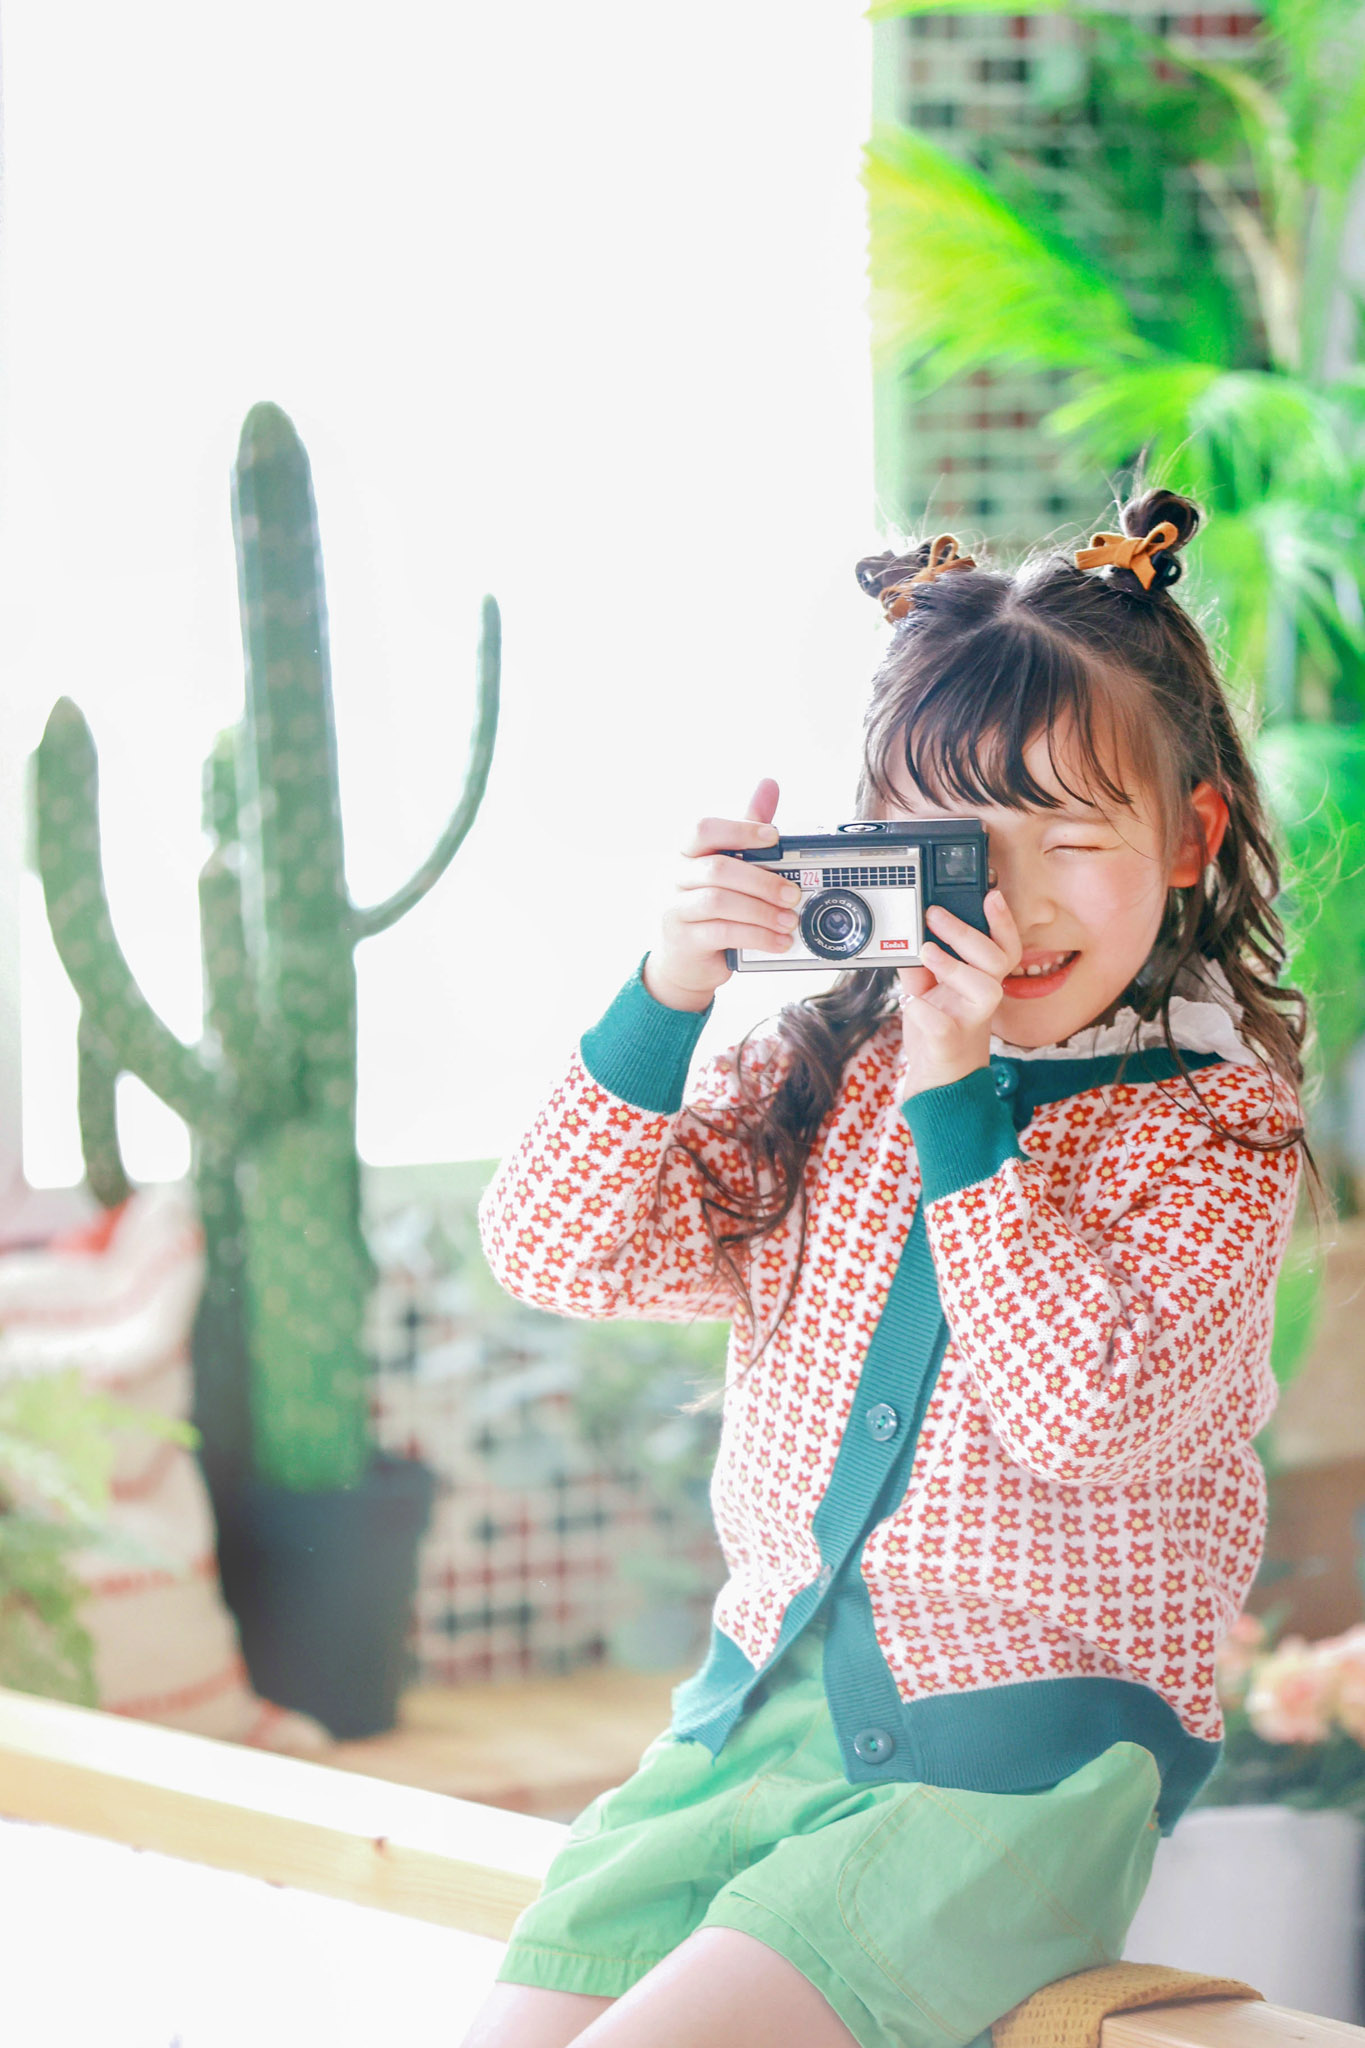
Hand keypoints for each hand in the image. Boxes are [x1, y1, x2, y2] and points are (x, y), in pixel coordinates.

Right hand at [642, 778, 798, 1011]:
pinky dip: (757, 936)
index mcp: (684, 853)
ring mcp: (673, 908)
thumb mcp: (727, 868)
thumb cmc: (707, 909)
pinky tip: (779, 941)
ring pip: (719, 901)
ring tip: (789, 920)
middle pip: (717, 869)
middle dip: (762, 880)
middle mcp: (673, 876)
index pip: (703, 829)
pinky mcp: (682, 939)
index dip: (739, 829)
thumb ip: (745, 830)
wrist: (683, 962)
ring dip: (762, 911)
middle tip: (793, 893)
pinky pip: (722, 932)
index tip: (773, 836)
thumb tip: (768, 785)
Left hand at [897, 889, 1021, 1099]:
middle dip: (967, 934)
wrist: (939, 1084)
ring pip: (985, 990)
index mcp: (980, 982)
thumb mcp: (926, 991)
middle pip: (998, 961)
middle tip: (935, 915)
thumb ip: (919, 965)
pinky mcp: (949, 1045)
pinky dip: (925, 1011)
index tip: (990, 895)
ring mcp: (969, 1023)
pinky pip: (944, 1027)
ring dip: (955, 967)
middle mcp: (982, 1001)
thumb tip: (904, 934)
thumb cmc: (938, 1033)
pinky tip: (912, 1003)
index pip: (1004, 948)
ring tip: (926, 952)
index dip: (1003, 922)